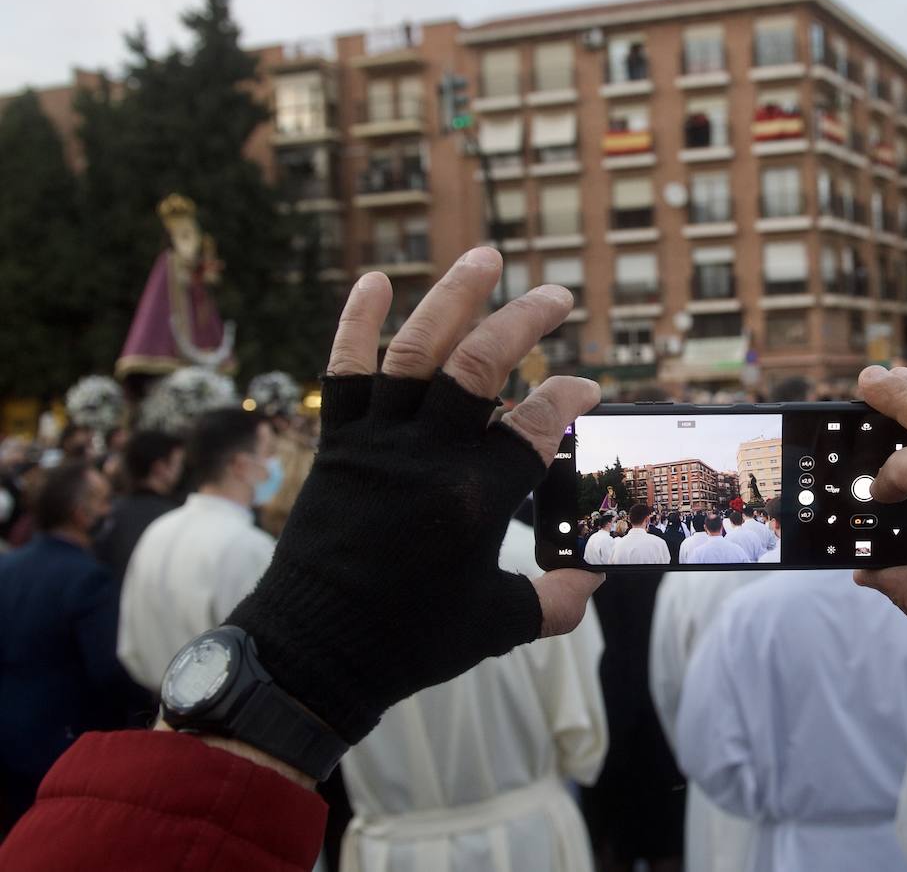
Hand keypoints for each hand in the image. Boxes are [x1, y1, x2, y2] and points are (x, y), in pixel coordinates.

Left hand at [228, 248, 603, 744]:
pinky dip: (355, 323)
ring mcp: (376, 443)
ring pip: (415, 352)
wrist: (312, 651)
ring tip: (485, 256)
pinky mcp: (338, 445)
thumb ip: (555, 601)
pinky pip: (342, 372)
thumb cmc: (410, 641)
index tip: (588, 389)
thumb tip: (593, 582)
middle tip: (555, 297)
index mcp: (475, 498)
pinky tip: (374, 281)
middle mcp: (426, 456)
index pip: (536, 426)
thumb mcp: (498, 625)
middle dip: (523, 322)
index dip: (569, 399)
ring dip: (451, 298)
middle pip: (479, 367)